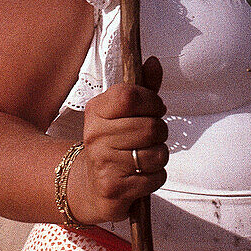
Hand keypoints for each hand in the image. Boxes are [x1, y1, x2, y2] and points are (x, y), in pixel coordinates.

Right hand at [68, 57, 168, 223]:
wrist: (90, 186)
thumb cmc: (115, 143)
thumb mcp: (124, 113)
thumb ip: (142, 88)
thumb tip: (154, 62)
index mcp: (96, 111)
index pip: (130, 96)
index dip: (152, 101)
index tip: (154, 109)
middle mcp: (95, 135)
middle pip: (151, 127)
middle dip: (160, 133)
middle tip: (149, 138)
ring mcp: (103, 163)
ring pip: (157, 154)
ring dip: (159, 156)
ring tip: (144, 157)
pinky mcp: (114, 189)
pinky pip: (155, 177)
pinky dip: (155, 177)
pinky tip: (140, 176)